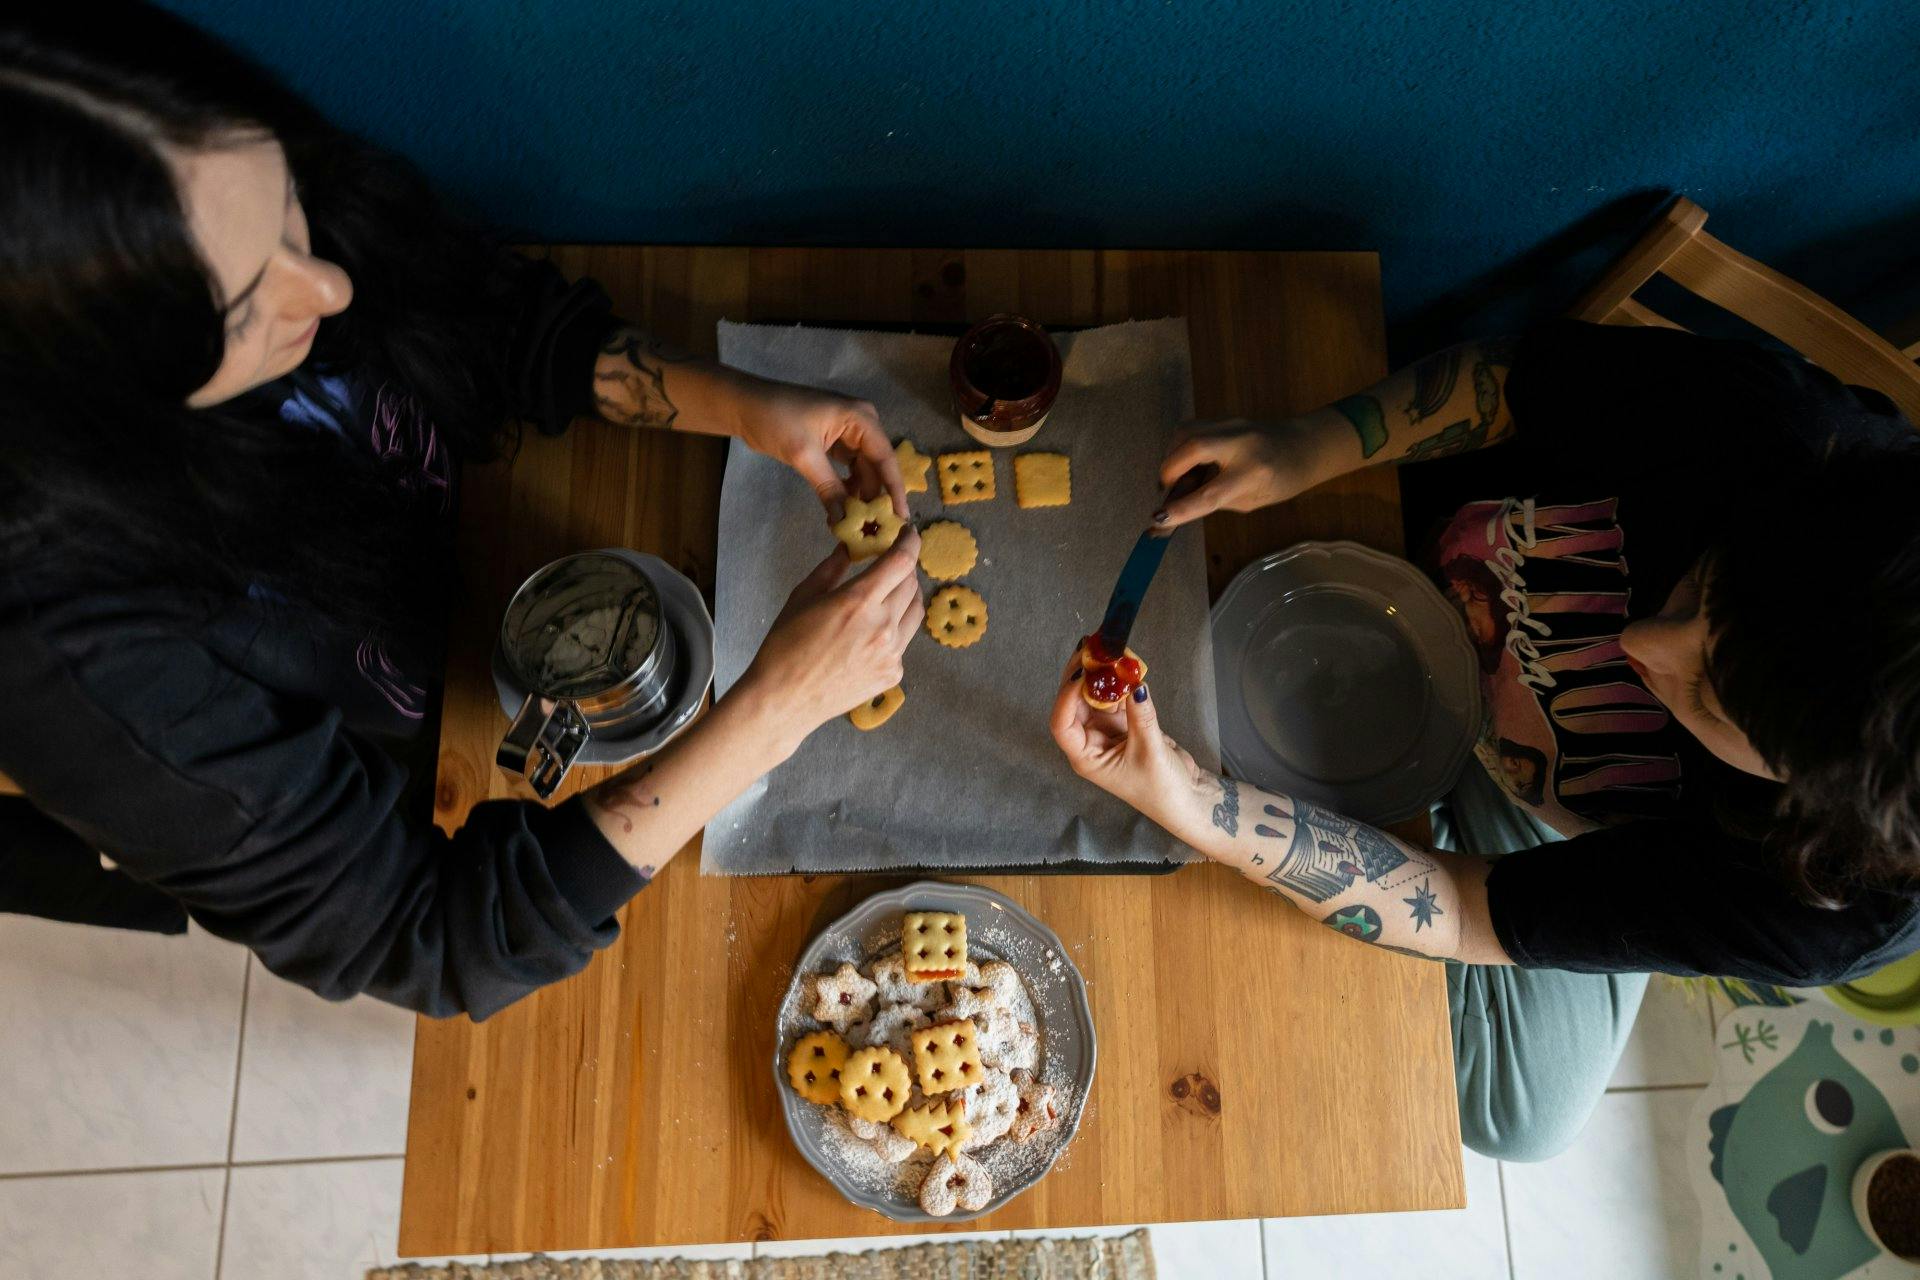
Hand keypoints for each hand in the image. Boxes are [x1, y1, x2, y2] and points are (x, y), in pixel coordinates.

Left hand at [735, 378, 905, 523]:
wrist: (744, 405)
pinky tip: (842, 512)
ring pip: (863, 472)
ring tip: (857, 526)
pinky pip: (848, 471)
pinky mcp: (834, 444)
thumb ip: (829, 488)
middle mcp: (861, 425)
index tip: (900, 520)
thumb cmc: (775, 419)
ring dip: (859, 497)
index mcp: (861, 419)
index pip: (885, 459)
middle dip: (875, 498)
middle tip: (876, 531)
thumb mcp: (804, 455)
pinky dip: (845, 490)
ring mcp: (848, 434)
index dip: (894, 491)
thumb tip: (845, 523)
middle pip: (876, 467)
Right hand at [735, 527, 923, 753]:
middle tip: (891, 565)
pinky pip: (904, 642)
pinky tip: (874, 632)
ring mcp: (892, 653)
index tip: (908, 533)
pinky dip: (896, 629)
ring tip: (889, 594)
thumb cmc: (785, 646)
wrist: (785, 700)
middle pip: (911, 585)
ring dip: (906, 597)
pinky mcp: (893, 674)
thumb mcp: (802, 597)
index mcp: (858, 601)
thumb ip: (832, 569)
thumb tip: (849, 548)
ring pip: (915, 613)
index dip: (910, 542)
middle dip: (904, 569)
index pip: (902, 561)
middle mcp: (883, 626)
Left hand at [1048, 644, 1204, 818]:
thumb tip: (1134, 683)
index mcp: (1085, 757)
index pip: (1062, 723)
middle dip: (1082, 677)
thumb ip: (1140, 715)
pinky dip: (1120, 682)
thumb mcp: (1149, 750)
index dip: (1066, 697)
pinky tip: (1124, 664)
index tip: (1081, 673)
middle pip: (1075, 704)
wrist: (1186, 797)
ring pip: (1095, 697)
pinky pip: (1116, 697)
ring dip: (1102, 675)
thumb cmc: (1161, 788)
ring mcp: (1106, 731)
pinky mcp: (1124, 723)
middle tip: (1090, 648)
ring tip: (1108, 649)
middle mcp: (1090, 742)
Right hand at [1154, 417, 1329, 527]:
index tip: (1159, 519)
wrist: (1304, 446)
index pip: (1210, 493)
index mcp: (1253, 473)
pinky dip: (1181, 447)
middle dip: (1168, 469)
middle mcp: (1241, 443)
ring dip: (1172, 456)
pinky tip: (1186, 462)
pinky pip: (1191, 429)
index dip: (1182, 507)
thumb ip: (1213, 501)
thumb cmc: (1280, 481)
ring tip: (1176, 476)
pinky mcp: (1224, 418)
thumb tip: (1175, 507)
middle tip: (1166, 489)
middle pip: (1192, 447)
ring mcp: (1232, 425)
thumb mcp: (1250, 501)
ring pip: (1186, 431)